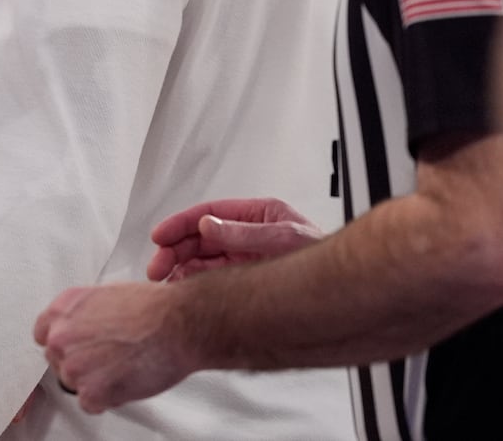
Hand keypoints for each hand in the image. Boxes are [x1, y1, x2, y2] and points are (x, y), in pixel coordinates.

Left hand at [33, 282, 197, 413]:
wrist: (176, 324)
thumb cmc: (151, 308)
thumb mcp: (106, 295)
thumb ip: (83, 313)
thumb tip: (82, 325)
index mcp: (63, 308)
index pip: (42, 333)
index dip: (63, 343)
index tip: (74, 347)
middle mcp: (62, 335)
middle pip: (58, 360)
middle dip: (80, 362)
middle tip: (107, 358)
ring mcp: (74, 365)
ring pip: (73, 383)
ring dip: (94, 381)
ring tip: (121, 367)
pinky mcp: (91, 391)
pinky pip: (89, 404)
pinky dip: (106, 399)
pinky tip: (123, 380)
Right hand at [147, 197, 322, 282]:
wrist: (344, 289)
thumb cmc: (323, 258)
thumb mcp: (283, 239)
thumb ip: (244, 233)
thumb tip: (208, 225)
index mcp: (256, 214)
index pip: (207, 214)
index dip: (179, 224)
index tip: (160, 236)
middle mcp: (246, 234)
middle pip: (198, 236)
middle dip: (174, 249)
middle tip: (157, 266)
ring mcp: (244, 256)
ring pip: (200, 258)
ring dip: (180, 267)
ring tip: (167, 281)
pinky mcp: (244, 277)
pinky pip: (210, 276)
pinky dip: (192, 281)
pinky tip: (184, 288)